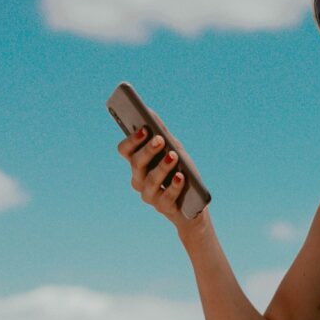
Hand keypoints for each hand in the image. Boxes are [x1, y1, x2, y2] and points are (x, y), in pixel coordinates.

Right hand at [116, 111, 205, 231]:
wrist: (194, 203)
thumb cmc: (181, 172)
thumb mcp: (174, 149)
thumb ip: (162, 132)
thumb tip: (149, 111)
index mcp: (138, 164)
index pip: (125, 150)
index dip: (132, 140)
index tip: (145, 129)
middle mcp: (139, 180)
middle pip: (136, 163)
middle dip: (148, 151)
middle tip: (160, 139)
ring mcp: (149, 195)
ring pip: (150, 181)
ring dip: (162, 167)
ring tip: (173, 156)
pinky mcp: (163, 208)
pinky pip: (166, 197)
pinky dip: (174, 186)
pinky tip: (180, 176)